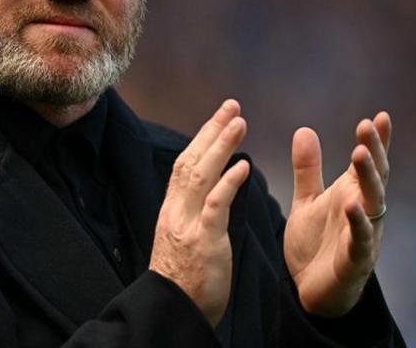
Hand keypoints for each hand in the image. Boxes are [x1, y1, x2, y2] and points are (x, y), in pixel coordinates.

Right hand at [149, 100, 250, 326]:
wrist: (172, 309)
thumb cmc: (183, 280)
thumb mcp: (182, 239)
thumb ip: (193, 213)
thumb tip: (209, 191)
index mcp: (172, 210)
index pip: (184, 164)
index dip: (202, 138)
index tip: (218, 118)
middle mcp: (176, 210)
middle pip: (191, 160)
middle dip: (211, 130)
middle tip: (232, 106)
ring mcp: (188, 224)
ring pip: (201, 175)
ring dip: (221, 146)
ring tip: (239, 122)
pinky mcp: (203, 240)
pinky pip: (215, 205)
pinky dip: (228, 182)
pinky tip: (243, 165)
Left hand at [283, 112, 391, 316]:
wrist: (310, 290)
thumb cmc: (316, 243)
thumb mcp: (307, 200)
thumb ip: (307, 169)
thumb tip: (304, 129)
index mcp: (352, 194)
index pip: (367, 163)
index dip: (376, 141)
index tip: (380, 116)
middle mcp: (363, 211)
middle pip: (374, 177)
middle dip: (373, 151)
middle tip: (367, 126)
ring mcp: (363, 235)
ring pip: (373, 203)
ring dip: (368, 178)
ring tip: (360, 153)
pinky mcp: (355, 260)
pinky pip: (361, 240)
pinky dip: (358, 223)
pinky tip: (352, 205)